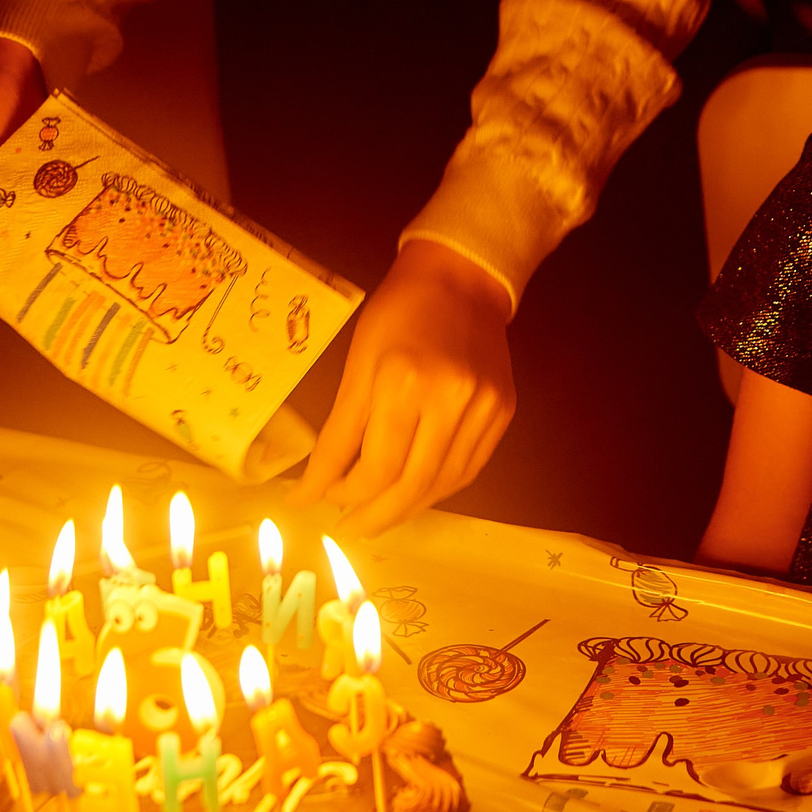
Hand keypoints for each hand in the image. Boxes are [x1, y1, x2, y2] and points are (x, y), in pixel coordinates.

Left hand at [293, 238, 514, 535]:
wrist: (461, 281)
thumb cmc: (396, 315)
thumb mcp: (356, 367)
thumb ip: (338, 435)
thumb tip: (309, 492)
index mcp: (403, 381)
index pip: (374, 467)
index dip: (342, 494)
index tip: (317, 501)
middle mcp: (450, 399)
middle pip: (410, 487)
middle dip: (373, 517)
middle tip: (347, 529)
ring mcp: (484, 408)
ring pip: (441, 486)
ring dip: (404, 508)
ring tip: (375, 515)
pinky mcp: (503, 413)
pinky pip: (467, 470)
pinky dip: (436, 489)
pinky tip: (412, 492)